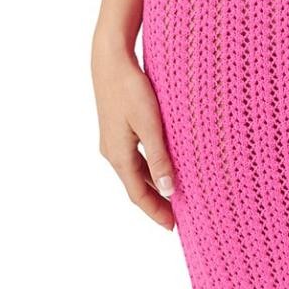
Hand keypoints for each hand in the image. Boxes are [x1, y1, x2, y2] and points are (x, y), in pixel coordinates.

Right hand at [92, 32, 176, 230]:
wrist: (110, 61)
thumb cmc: (131, 90)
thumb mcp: (149, 125)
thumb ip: (159, 158)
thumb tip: (167, 191)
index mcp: (118, 156)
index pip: (138, 194)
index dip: (155, 212)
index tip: (173, 227)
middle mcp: (112, 152)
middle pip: (137, 185)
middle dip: (156, 201)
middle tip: (178, 215)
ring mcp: (113, 140)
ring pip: (136, 171)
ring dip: (154, 184)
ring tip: (174, 193)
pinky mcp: (117, 128)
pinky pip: (135, 157)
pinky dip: (149, 166)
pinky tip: (163, 163)